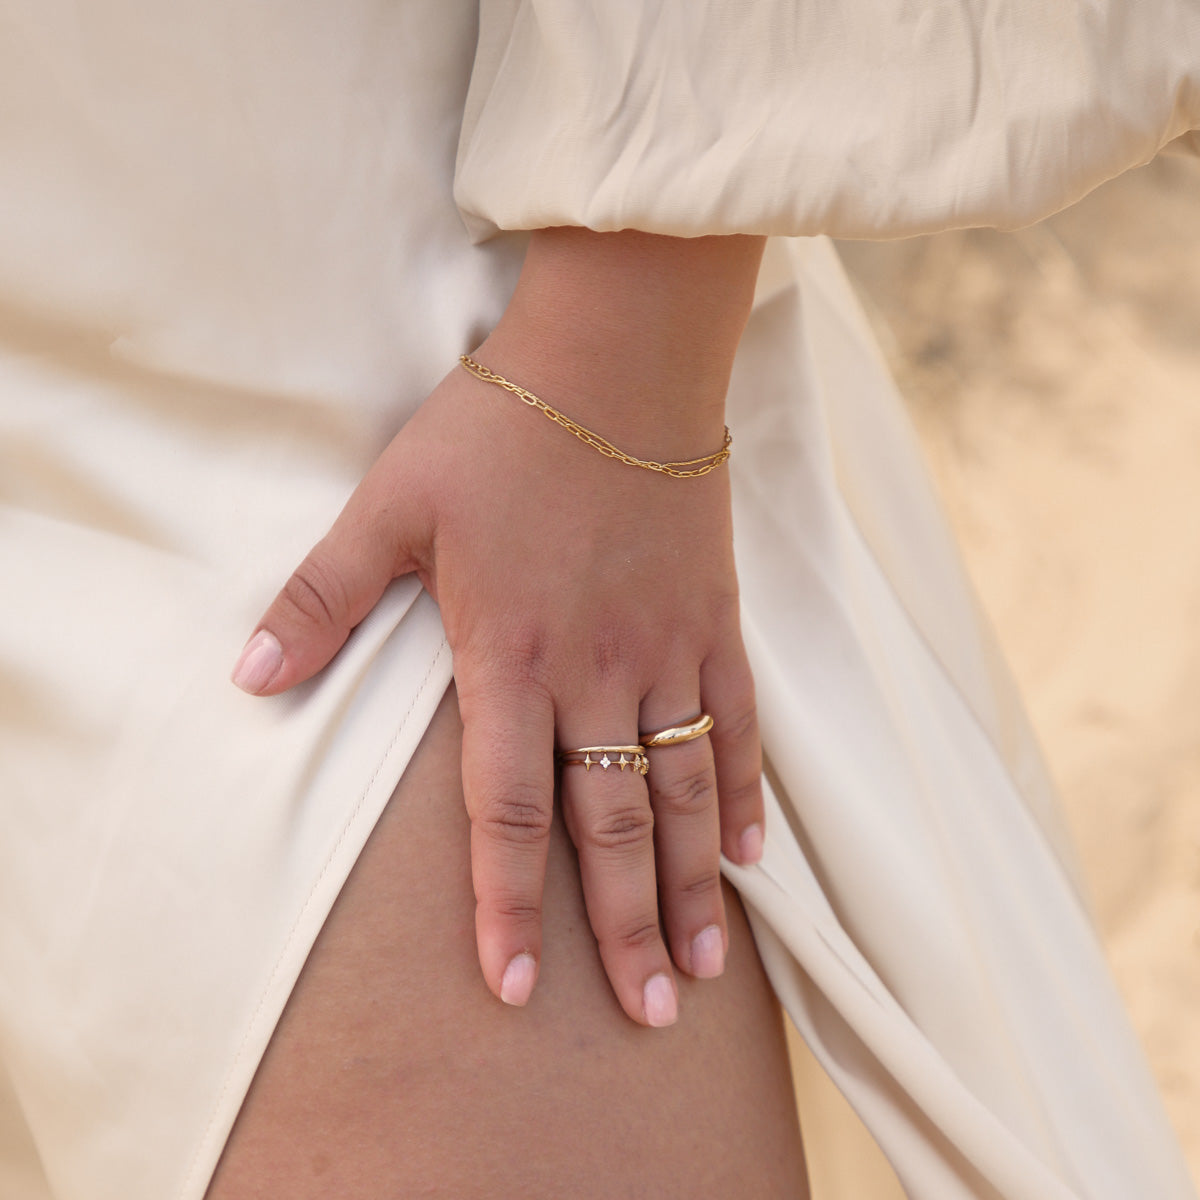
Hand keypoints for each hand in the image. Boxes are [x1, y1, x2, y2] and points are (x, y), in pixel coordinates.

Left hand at [231, 228, 766, 1025]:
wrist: (617, 359)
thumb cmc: (501, 430)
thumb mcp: (390, 504)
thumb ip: (322, 596)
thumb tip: (247, 673)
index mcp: (511, 654)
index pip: (506, 810)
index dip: (505, 906)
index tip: (516, 988)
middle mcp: (597, 673)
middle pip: (612, 826)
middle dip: (622, 927)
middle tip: (645, 1012)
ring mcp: (666, 649)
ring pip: (684, 793)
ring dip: (691, 885)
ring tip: (701, 964)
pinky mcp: (713, 619)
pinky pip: (737, 724)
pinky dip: (744, 793)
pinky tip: (751, 853)